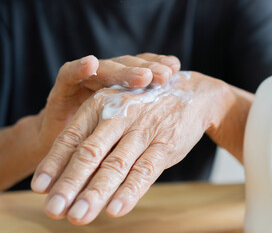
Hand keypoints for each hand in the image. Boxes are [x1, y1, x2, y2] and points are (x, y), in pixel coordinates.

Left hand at [31, 71, 227, 224]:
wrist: (193, 93)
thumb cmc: (149, 105)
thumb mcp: (120, 108)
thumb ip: (99, 135)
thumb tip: (72, 171)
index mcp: (103, 104)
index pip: (72, 137)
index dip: (54, 163)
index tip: (40, 188)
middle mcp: (120, 115)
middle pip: (90, 153)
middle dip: (69, 183)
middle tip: (53, 209)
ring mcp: (144, 129)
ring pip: (116, 164)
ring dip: (95, 192)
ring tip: (78, 216)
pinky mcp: (166, 143)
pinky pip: (146, 169)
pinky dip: (130, 190)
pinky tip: (115, 209)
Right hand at [36, 53, 180, 165]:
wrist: (66, 156)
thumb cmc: (105, 147)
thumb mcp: (131, 137)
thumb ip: (151, 124)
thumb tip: (187, 115)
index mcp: (126, 90)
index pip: (144, 71)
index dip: (158, 66)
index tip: (175, 69)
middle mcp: (107, 82)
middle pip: (128, 68)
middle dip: (146, 68)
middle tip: (164, 75)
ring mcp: (85, 84)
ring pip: (105, 69)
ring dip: (122, 71)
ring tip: (142, 76)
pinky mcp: (62, 91)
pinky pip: (69, 76)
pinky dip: (79, 69)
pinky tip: (90, 63)